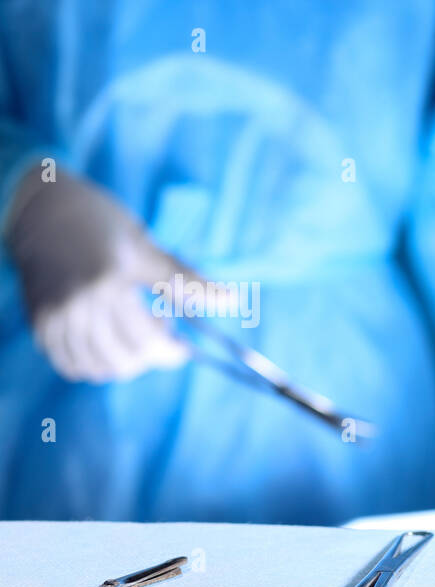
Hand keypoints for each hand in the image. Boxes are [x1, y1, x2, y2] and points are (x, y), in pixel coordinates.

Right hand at [2, 169, 189, 382]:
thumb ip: (187, 282)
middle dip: (149, 358)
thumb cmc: (101, 222)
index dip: (170, 353)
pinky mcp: (39, 322)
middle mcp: (77, 304)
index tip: (182, 348)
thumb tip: (232, 302)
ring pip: (97, 367)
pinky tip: (106, 342)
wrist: (40, 207)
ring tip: (130, 332)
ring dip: (122, 362)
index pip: (147, 342)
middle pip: (123, 361)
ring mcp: (54, 315)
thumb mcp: (148, 248)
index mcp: (109, 283)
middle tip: (157, 334)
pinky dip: (94, 363)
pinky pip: (70, 364)